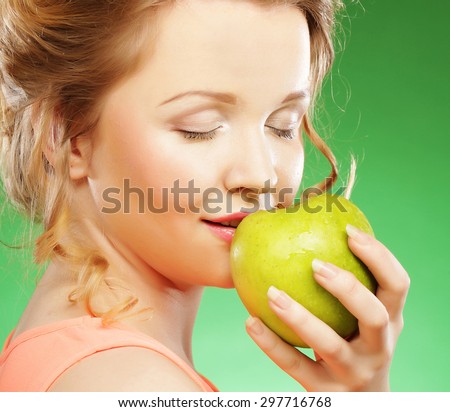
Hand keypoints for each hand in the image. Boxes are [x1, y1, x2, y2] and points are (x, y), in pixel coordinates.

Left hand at [245, 225, 409, 390]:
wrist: (361, 402)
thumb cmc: (356, 344)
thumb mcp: (363, 319)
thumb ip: (350, 287)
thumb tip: (311, 233)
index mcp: (391, 321)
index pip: (397, 285)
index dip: (379, 257)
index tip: (349, 231)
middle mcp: (379, 348)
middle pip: (374, 315)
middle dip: (347, 287)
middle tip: (315, 264)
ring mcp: (353, 372)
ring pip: (329, 345)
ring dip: (299, 316)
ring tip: (272, 292)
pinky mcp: (326, 391)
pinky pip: (295, 365)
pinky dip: (271, 343)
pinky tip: (251, 320)